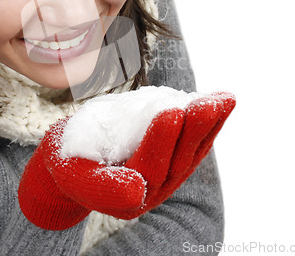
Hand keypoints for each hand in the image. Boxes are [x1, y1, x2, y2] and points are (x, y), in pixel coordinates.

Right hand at [18, 91, 234, 228]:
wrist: (76, 158)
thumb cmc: (70, 160)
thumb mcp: (76, 174)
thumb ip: (103, 187)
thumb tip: (137, 192)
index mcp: (127, 196)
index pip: (148, 167)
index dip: (161, 140)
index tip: (171, 112)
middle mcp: (153, 190)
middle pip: (177, 159)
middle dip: (193, 129)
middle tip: (206, 103)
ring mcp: (167, 176)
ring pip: (191, 150)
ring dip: (209, 124)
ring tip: (224, 99)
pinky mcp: (174, 161)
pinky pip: (195, 142)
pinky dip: (211, 122)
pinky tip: (223, 101)